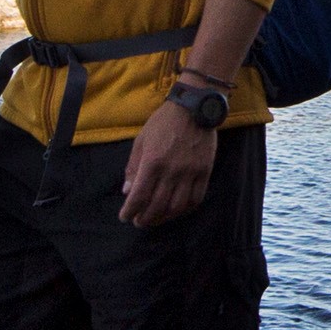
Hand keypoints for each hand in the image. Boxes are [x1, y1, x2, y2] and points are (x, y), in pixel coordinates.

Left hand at [119, 97, 218, 226]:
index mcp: (152, 162)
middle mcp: (171, 170)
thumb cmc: (163, 122)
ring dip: (164, 218)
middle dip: (145, 218)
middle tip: (140, 222)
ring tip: (156, 219)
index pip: (139, 196)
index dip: (130, 211)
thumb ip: (133, 167)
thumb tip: (127, 191)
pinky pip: (196, 198)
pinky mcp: (205, 171)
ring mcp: (190, 172)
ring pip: (177, 207)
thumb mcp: (141, 140)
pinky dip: (185, 210)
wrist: (193, 107)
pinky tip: (177, 210)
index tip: (125, 217)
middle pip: (157, 206)